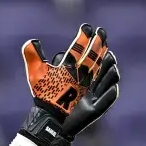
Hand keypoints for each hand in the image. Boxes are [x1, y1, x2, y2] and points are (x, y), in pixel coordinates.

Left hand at [18, 24, 119, 145]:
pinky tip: (113, 86)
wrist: (49, 119)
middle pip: (93, 60)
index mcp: (72, 69)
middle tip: (102, 32)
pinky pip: (105, 101)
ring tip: (109, 56)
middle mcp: (84, 78)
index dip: (83, 39)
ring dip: (107, 67)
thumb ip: (35, 57)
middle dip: (98, 47)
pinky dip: (110, 94)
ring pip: (103, 78)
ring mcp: (91, 92)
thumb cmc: (44, 96)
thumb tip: (32, 40)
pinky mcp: (95, 108)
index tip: (86, 27)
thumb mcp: (37, 75)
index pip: (80, 52)